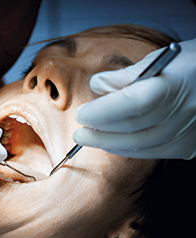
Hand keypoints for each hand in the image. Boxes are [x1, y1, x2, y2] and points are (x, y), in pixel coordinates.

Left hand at [74, 38, 195, 158]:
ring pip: (138, 145)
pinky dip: (126, 149)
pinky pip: (150, 153)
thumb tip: (98, 84)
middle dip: (99, 131)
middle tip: (79, 132)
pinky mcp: (187, 145)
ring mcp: (186, 132)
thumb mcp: (163, 58)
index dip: (102, 111)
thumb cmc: (192, 66)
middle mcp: (182, 111)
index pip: (133, 102)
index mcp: (175, 83)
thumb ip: (127, 74)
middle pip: (131, 127)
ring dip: (108, 144)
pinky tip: (111, 144)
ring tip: (89, 138)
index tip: (82, 113)